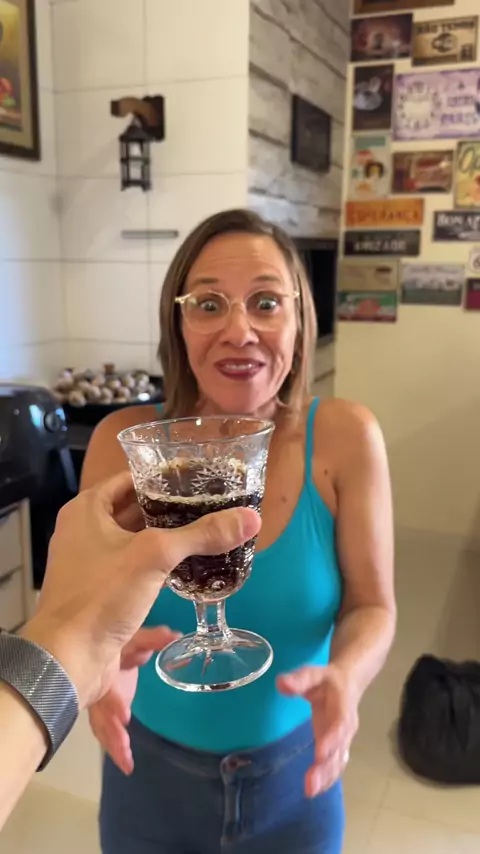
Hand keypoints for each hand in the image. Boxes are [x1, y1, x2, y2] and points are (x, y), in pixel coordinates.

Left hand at [22, 472, 260, 708]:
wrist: (68, 659)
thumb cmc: (102, 595)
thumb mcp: (155, 556)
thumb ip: (201, 534)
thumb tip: (251, 518)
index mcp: (87, 509)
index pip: (130, 478)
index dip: (163, 477)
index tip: (198, 478)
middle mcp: (84, 530)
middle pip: (134, 509)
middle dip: (170, 508)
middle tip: (209, 505)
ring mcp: (91, 562)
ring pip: (135, 540)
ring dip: (166, 538)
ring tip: (205, 532)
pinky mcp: (100, 591)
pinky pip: (134, 567)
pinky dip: (158, 565)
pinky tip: (187, 568)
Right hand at [89, 626, 177, 774]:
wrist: (99, 650)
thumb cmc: (120, 643)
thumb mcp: (137, 638)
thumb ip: (155, 639)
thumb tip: (175, 636)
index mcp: (104, 670)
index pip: (107, 687)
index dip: (114, 701)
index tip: (125, 716)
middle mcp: (97, 689)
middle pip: (102, 715)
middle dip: (113, 734)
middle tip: (125, 752)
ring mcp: (98, 704)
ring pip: (102, 727)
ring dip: (113, 745)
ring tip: (127, 764)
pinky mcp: (103, 712)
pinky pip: (105, 731)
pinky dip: (114, 747)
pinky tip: (125, 763)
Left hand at [277, 664, 358, 797]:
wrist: (348, 682)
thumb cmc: (327, 680)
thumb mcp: (314, 674)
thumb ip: (299, 679)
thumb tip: (281, 684)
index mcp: (342, 708)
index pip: (339, 726)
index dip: (331, 741)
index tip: (319, 755)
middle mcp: (346, 728)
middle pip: (339, 750)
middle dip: (325, 768)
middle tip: (311, 785)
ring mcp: (344, 739)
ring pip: (338, 761)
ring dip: (326, 777)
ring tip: (310, 791)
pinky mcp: (338, 747)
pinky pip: (336, 765)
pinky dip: (328, 778)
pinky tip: (315, 790)